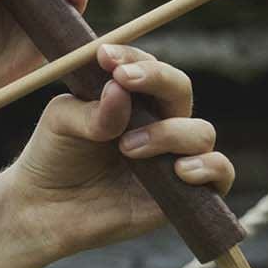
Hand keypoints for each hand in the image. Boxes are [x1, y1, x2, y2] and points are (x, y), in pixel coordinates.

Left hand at [3, 43, 235, 260]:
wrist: (45, 210)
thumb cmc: (52, 158)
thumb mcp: (60, 123)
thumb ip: (91, 109)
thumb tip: (119, 90)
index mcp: (130, 98)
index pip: (146, 66)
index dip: (132, 57)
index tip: (105, 56)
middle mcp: (157, 123)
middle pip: (180, 89)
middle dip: (156, 79)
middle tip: (122, 80)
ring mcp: (172, 157)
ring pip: (200, 132)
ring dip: (168, 133)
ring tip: (126, 148)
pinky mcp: (184, 192)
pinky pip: (221, 174)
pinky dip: (210, 167)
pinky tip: (180, 170)